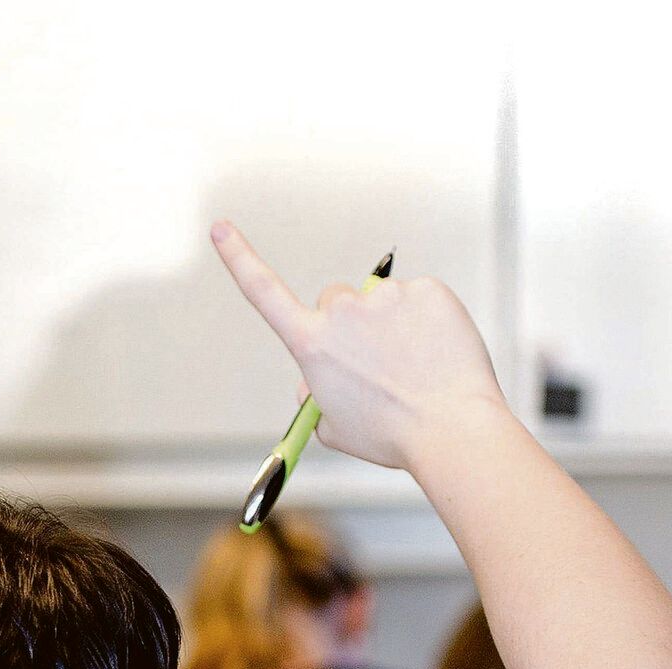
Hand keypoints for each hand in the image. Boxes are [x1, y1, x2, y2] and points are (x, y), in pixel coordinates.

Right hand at [210, 221, 510, 472]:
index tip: (220, 228)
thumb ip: (315, 397)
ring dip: (392, 325)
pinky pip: (421, 299)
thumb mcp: (334, 427)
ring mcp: (386, 298)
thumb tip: (317, 378)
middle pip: (335, 301)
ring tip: (415, 368)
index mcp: (311, 344)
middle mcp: (342, 312)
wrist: (450, 430)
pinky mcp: (427, 290)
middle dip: (350, 324)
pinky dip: (428, 322)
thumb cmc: (392, 437)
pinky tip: (438, 354)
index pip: (262, 291)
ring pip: (382, 303)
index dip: (238, 257)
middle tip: (377, 363)